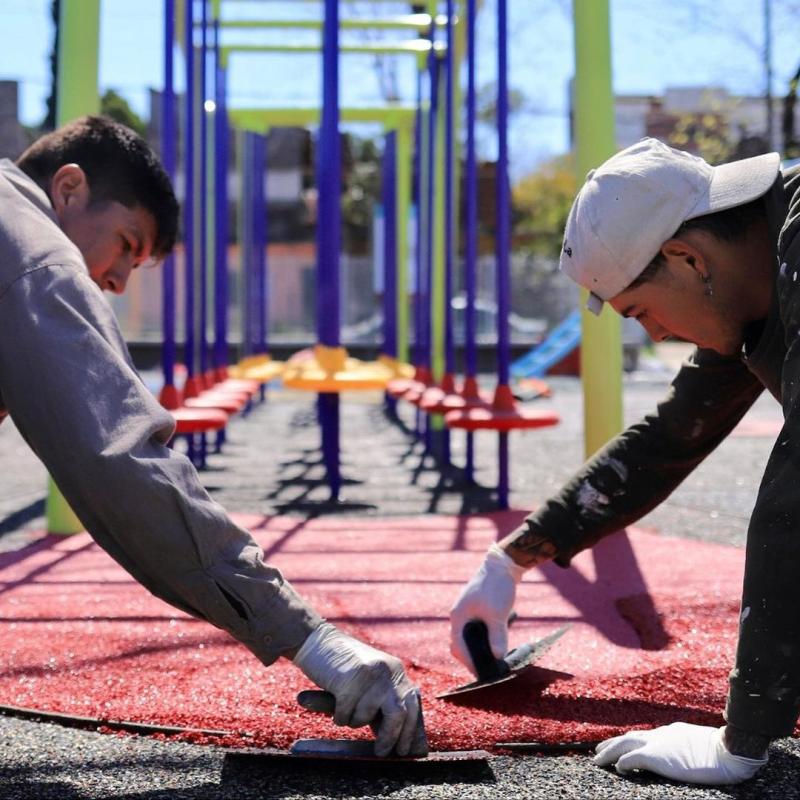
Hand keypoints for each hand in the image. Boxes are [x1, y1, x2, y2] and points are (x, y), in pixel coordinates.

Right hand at [293, 623, 425, 756]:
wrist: (316, 640)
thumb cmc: (342, 665)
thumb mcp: (371, 677)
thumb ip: (384, 697)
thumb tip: (394, 736)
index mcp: (395, 670)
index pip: (411, 704)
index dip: (408, 730)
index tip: (402, 750)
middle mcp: (387, 671)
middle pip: (398, 714)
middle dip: (390, 737)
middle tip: (380, 751)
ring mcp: (369, 676)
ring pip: (365, 717)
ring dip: (353, 719)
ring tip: (344, 706)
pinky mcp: (349, 681)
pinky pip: (344, 715)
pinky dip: (337, 715)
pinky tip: (333, 700)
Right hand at [449, 543, 525, 673]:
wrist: (503, 564)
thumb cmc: (496, 586)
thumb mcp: (497, 613)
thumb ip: (497, 636)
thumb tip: (498, 657)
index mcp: (458, 616)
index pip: (458, 646)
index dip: (469, 661)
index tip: (481, 674)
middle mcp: (460, 615)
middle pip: (461, 643)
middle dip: (472, 657)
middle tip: (489, 668)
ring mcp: (468, 612)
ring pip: (470, 637)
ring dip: (481, 647)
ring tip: (495, 658)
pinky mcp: (478, 610)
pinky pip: (478, 630)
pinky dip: (486, 638)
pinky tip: (499, 641)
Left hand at [594, 723, 767, 785]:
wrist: (728, 751)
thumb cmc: (722, 751)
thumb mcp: (701, 745)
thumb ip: (687, 746)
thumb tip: (688, 755)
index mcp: (672, 732)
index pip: (645, 735)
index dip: (631, 741)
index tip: (621, 745)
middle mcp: (661, 734)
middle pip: (630, 737)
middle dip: (613, 743)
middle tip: (598, 750)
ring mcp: (658, 743)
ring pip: (624, 744)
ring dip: (609, 751)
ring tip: (597, 759)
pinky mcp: (657, 756)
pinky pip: (632, 758)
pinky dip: (622, 762)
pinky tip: (616, 769)